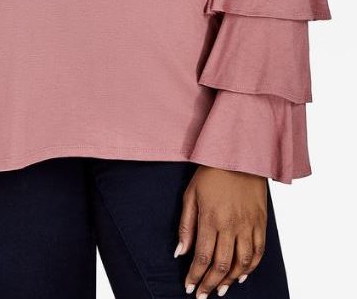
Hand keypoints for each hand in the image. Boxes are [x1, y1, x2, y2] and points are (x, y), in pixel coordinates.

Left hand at [174, 165, 266, 296]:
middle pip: (221, 264)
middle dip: (210, 283)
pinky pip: (259, 252)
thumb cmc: (211, 173)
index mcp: (211, 218)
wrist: (239, 156)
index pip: (202, 256)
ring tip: (220, 289)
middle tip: (202, 294)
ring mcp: (248, 225)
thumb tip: (180, 252)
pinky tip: (241, 276)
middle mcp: (231, 224)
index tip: (189, 287)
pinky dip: (251, 268)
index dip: (195, 275)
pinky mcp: (261, 223)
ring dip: (230, 280)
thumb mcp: (191, 195)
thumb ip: (186, 226)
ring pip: (242, 263)